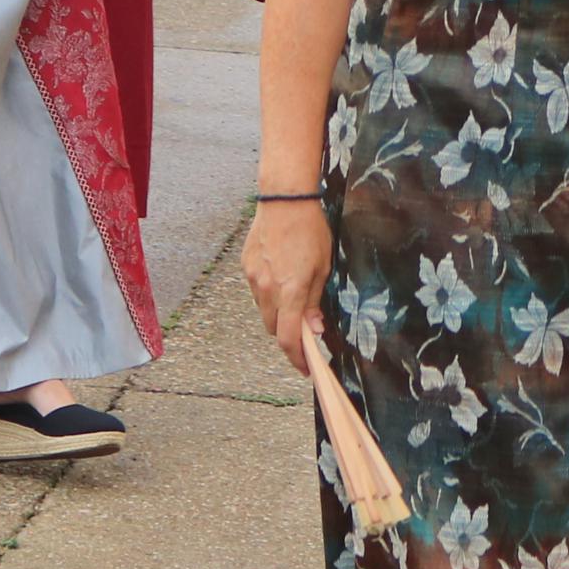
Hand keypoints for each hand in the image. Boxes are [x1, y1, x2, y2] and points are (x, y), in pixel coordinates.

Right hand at [244, 199, 334, 375]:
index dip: (298, 358)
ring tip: (294, 299)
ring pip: (264, 312)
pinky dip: (269, 296)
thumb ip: (314, 302)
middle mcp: (267, 289)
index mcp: (289, 291)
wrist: (285, 201)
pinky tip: (281, 279)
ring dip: (278, 315)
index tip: (307, 367)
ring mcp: (253, 279)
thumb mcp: (322, 268)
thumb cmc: (310, 231)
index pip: (289, 338)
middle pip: (274, 329)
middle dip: (289, 337)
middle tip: (305, 334)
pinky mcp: (246, 268)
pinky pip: (257, 292)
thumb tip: (314, 330)